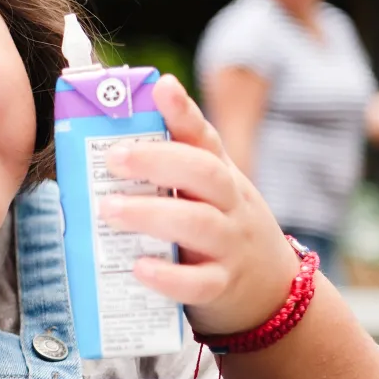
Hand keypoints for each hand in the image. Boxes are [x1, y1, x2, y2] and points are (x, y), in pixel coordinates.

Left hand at [94, 75, 300, 335]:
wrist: (271, 291)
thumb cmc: (222, 229)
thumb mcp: (208, 193)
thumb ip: (171, 164)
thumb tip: (114, 135)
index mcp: (221, 176)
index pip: (204, 137)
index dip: (184, 112)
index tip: (162, 88)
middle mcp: (230, 204)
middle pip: (204, 173)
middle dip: (159, 161)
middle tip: (113, 158)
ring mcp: (229, 245)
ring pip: (199, 224)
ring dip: (151, 214)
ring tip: (108, 209)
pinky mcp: (222, 286)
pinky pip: (199, 283)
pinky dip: (169, 277)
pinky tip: (139, 268)